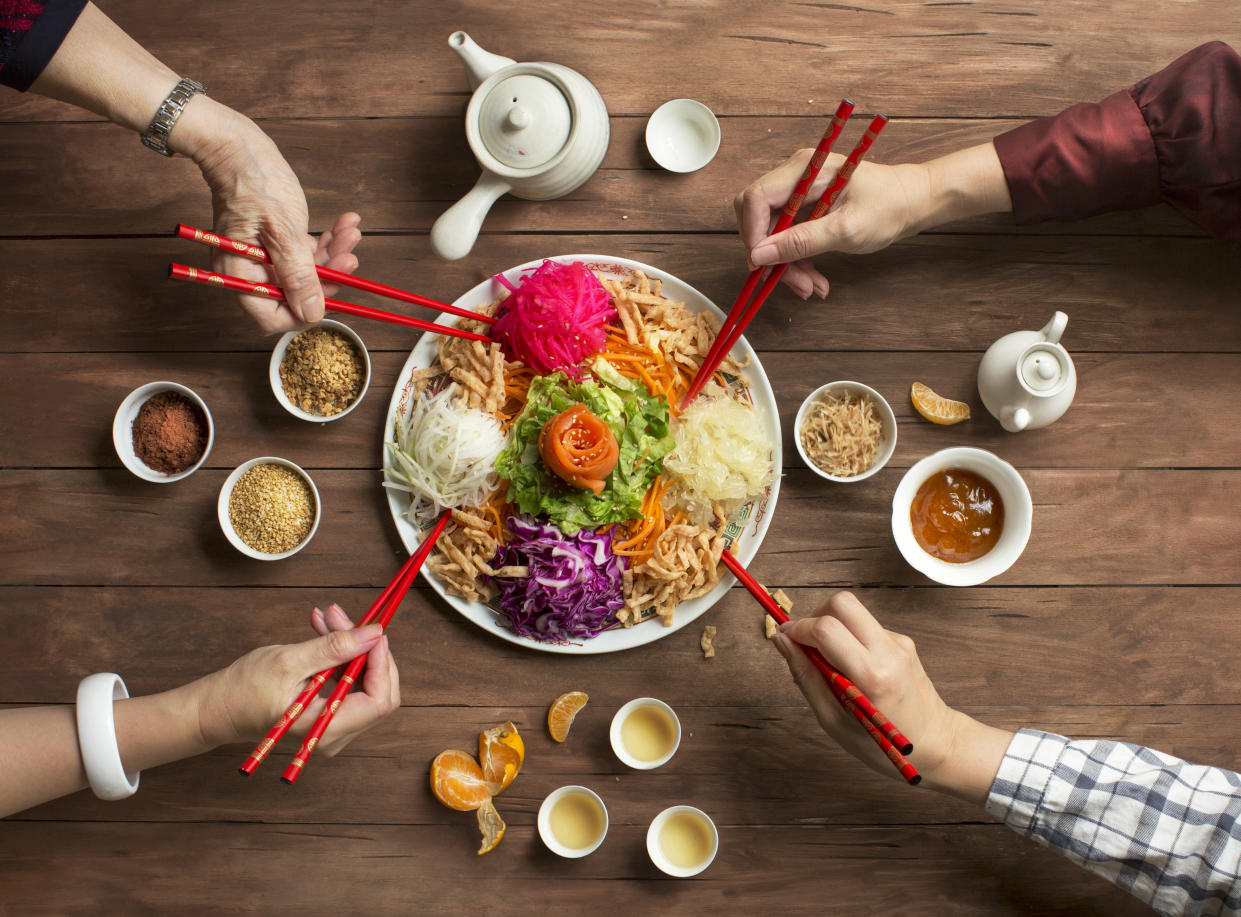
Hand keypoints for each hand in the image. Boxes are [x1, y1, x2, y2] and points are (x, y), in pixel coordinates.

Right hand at [192, 114, 362, 332]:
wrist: (238, 145)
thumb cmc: (253, 182)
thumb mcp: (283, 232)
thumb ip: (297, 275)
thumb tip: (311, 312)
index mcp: (240, 275)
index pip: (273, 316)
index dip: (305, 311)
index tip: (334, 295)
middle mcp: (249, 270)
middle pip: (296, 292)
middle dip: (328, 274)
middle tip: (351, 256)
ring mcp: (263, 256)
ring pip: (307, 270)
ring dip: (333, 253)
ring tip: (351, 231)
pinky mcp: (276, 241)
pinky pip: (306, 250)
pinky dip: (326, 240)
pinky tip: (345, 223)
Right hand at [196, 603, 400, 756]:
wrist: (219, 708)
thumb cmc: (243, 690)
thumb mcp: (289, 661)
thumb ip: (334, 648)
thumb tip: (374, 633)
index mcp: (326, 728)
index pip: (380, 699)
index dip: (382, 662)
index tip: (372, 631)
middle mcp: (337, 733)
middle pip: (378, 689)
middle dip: (365, 648)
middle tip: (342, 617)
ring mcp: (335, 724)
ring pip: (363, 680)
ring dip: (350, 645)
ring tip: (328, 617)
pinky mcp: (330, 713)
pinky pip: (349, 680)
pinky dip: (341, 654)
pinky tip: (324, 629)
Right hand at [734, 150, 930, 298]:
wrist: (914, 201)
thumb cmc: (890, 206)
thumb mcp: (846, 229)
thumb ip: (801, 242)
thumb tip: (760, 255)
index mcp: (805, 170)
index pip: (756, 198)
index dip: (753, 234)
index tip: (761, 266)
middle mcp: (796, 176)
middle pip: (758, 217)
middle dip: (771, 255)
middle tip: (794, 283)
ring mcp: (799, 192)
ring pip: (771, 233)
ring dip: (786, 264)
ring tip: (811, 286)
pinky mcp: (804, 208)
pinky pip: (787, 237)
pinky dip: (797, 261)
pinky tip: (814, 278)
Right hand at [773, 591, 1010, 802]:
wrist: (937, 743)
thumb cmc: (882, 743)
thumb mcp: (834, 720)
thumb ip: (805, 677)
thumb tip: (782, 641)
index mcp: (871, 675)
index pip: (826, 628)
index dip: (798, 629)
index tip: (786, 640)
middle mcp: (888, 650)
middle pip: (842, 603)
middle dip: (815, 616)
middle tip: (807, 645)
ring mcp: (899, 642)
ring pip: (853, 612)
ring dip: (832, 628)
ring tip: (830, 664)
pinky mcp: (903, 641)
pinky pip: (865, 627)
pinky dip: (849, 639)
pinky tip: (851, 668)